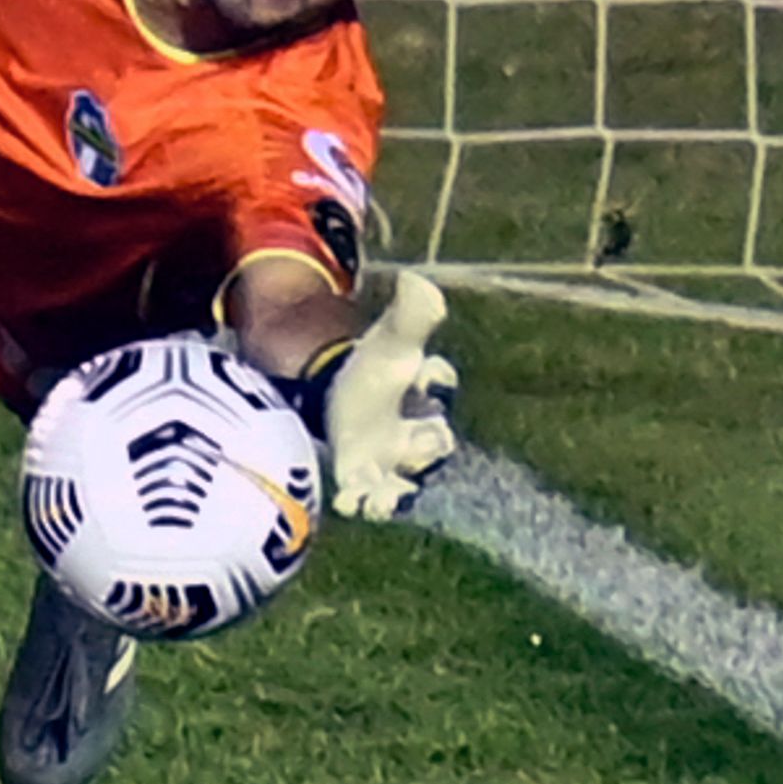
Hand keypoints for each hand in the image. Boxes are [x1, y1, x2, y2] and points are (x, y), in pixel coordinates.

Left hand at [326, 271, 458, 520]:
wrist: (341, 395)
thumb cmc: (378, 368)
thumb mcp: (394, 340)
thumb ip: (412, 316)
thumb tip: (416, 280)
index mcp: (430, 398)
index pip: (440, 388)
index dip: (436, 381)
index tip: (423, 373)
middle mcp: (419, 437)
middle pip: (431, 448)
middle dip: (425, 451)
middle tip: (414, 446)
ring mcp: (392, 464)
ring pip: (404, 484)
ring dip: (393, 494)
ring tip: (379, 499)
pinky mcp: (363, 479)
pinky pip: (368, 498)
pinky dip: (361, 503)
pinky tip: (349, 504)